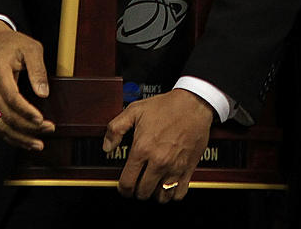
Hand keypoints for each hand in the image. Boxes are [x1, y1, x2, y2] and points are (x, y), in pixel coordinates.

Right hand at [0, 20, 53, 150]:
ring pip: (0, 125)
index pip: (11, 97)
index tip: (41, 119)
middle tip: (50, 128)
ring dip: (19, 137)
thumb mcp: (31, 48)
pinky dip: (11, 136)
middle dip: (27, 126)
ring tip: (39, 144)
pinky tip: (26, 142)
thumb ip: (38, 69)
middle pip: (5, 115)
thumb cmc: (14, 44)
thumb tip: (43, 94)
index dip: (25, 111)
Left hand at [103, 88, 213, 202]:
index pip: (127, 183)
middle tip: (139, 183)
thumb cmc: (166, 106)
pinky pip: (179, 194)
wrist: (193, 104)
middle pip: (143, 193)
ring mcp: (175, 167)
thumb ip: (115, 128)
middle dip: (138, 190)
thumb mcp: (135, 110)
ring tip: (153, 184)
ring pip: (161, 197)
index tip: (124, 187)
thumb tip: (107, 147)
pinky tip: (168, 185)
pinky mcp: (188, 168)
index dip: (123, 189)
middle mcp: (158, 161)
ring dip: (155, 194)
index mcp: (143, 149)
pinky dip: (172, 194)